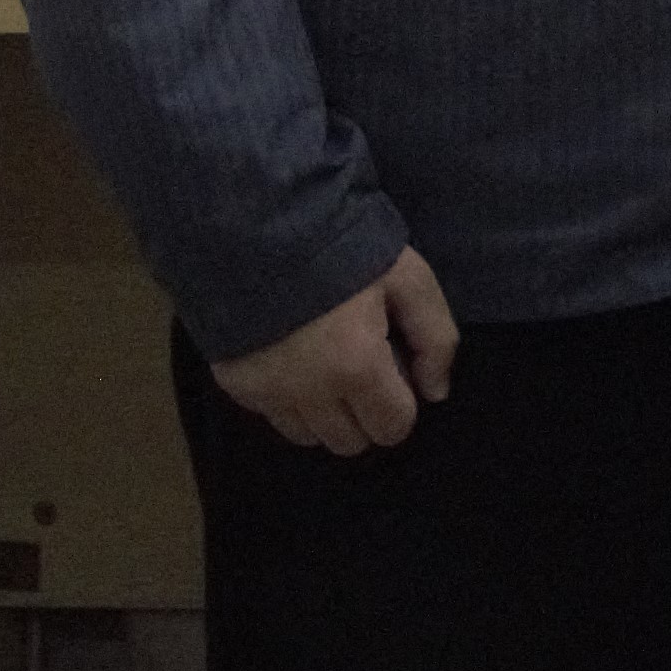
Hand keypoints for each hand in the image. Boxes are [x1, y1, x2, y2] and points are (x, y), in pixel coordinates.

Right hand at [212, 247, 457, 454]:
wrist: (262, 228)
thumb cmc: (347, 251)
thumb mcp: (410, 280)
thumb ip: (436, 339)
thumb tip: (435, 393)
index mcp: (356, 370)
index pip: (392, 428)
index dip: (402, 403)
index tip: (396, 371)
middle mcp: (308, 395)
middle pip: (350, 442)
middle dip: (365, 414)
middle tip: (364, 369)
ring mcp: (265, 394)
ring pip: (308, 437)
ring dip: (325, 414)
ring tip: (327, 365)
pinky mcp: (234, 386)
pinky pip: (272, 417)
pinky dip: (289, 401)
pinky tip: (294, 361)